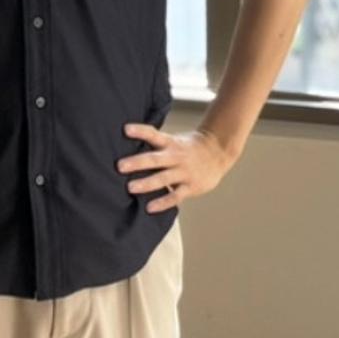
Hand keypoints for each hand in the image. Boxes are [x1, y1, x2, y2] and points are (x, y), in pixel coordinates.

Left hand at [118, 123, 234, 212]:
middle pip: (155, 159)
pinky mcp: (191, 186)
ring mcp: (184, 172)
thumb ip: (156, 146)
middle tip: (120, 166)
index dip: (140, 131)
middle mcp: (176, 157)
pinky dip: (163, 202)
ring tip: (130, 188)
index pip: (154, 135)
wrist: (218, 153)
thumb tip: (128, 151)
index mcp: (171, 143)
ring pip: (163, 178)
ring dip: (146, 183)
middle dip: (137, 162)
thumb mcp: (175, 141)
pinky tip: (149, 208)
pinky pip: (175, 196)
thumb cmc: (189, 149)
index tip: (126, 129)